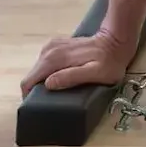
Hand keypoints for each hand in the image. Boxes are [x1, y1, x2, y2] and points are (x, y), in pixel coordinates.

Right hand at [21, 27, 139, 94]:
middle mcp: (48, 50)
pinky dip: (48, 73)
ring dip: (42, 81)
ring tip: (57, 91)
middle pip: (32, 75)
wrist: (116, 39)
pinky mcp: (56, 45)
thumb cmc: (109, 61)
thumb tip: (48, 83)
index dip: (30, 96)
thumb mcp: (96, 73)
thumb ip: (71, 77)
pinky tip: (60, 78)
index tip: (39, 106)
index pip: (29, 81)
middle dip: (36, 89)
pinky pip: (44, 63)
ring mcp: (51, 46)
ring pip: (37, 70)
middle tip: (51, 101)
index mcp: (54, 59)